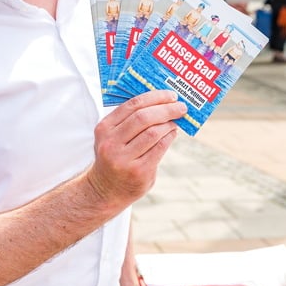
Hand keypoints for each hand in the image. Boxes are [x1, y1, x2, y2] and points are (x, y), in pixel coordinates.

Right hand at [88, 90, 187, 204]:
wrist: (105, 190)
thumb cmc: (115, 157)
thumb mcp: (112, 137)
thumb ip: (130, 121)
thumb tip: (162, 102)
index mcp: (104, 128)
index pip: (132, 105)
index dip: (155, 97)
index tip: (170, 95)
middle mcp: (111, 143)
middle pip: (143, 117)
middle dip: (166, 109)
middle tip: (181, 106)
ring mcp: (124, 159)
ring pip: (153, 133)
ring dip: (169, 123)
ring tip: (177, 120)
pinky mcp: (138, 171)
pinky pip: (159, 148)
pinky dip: (169, 137)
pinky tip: (172, 133)